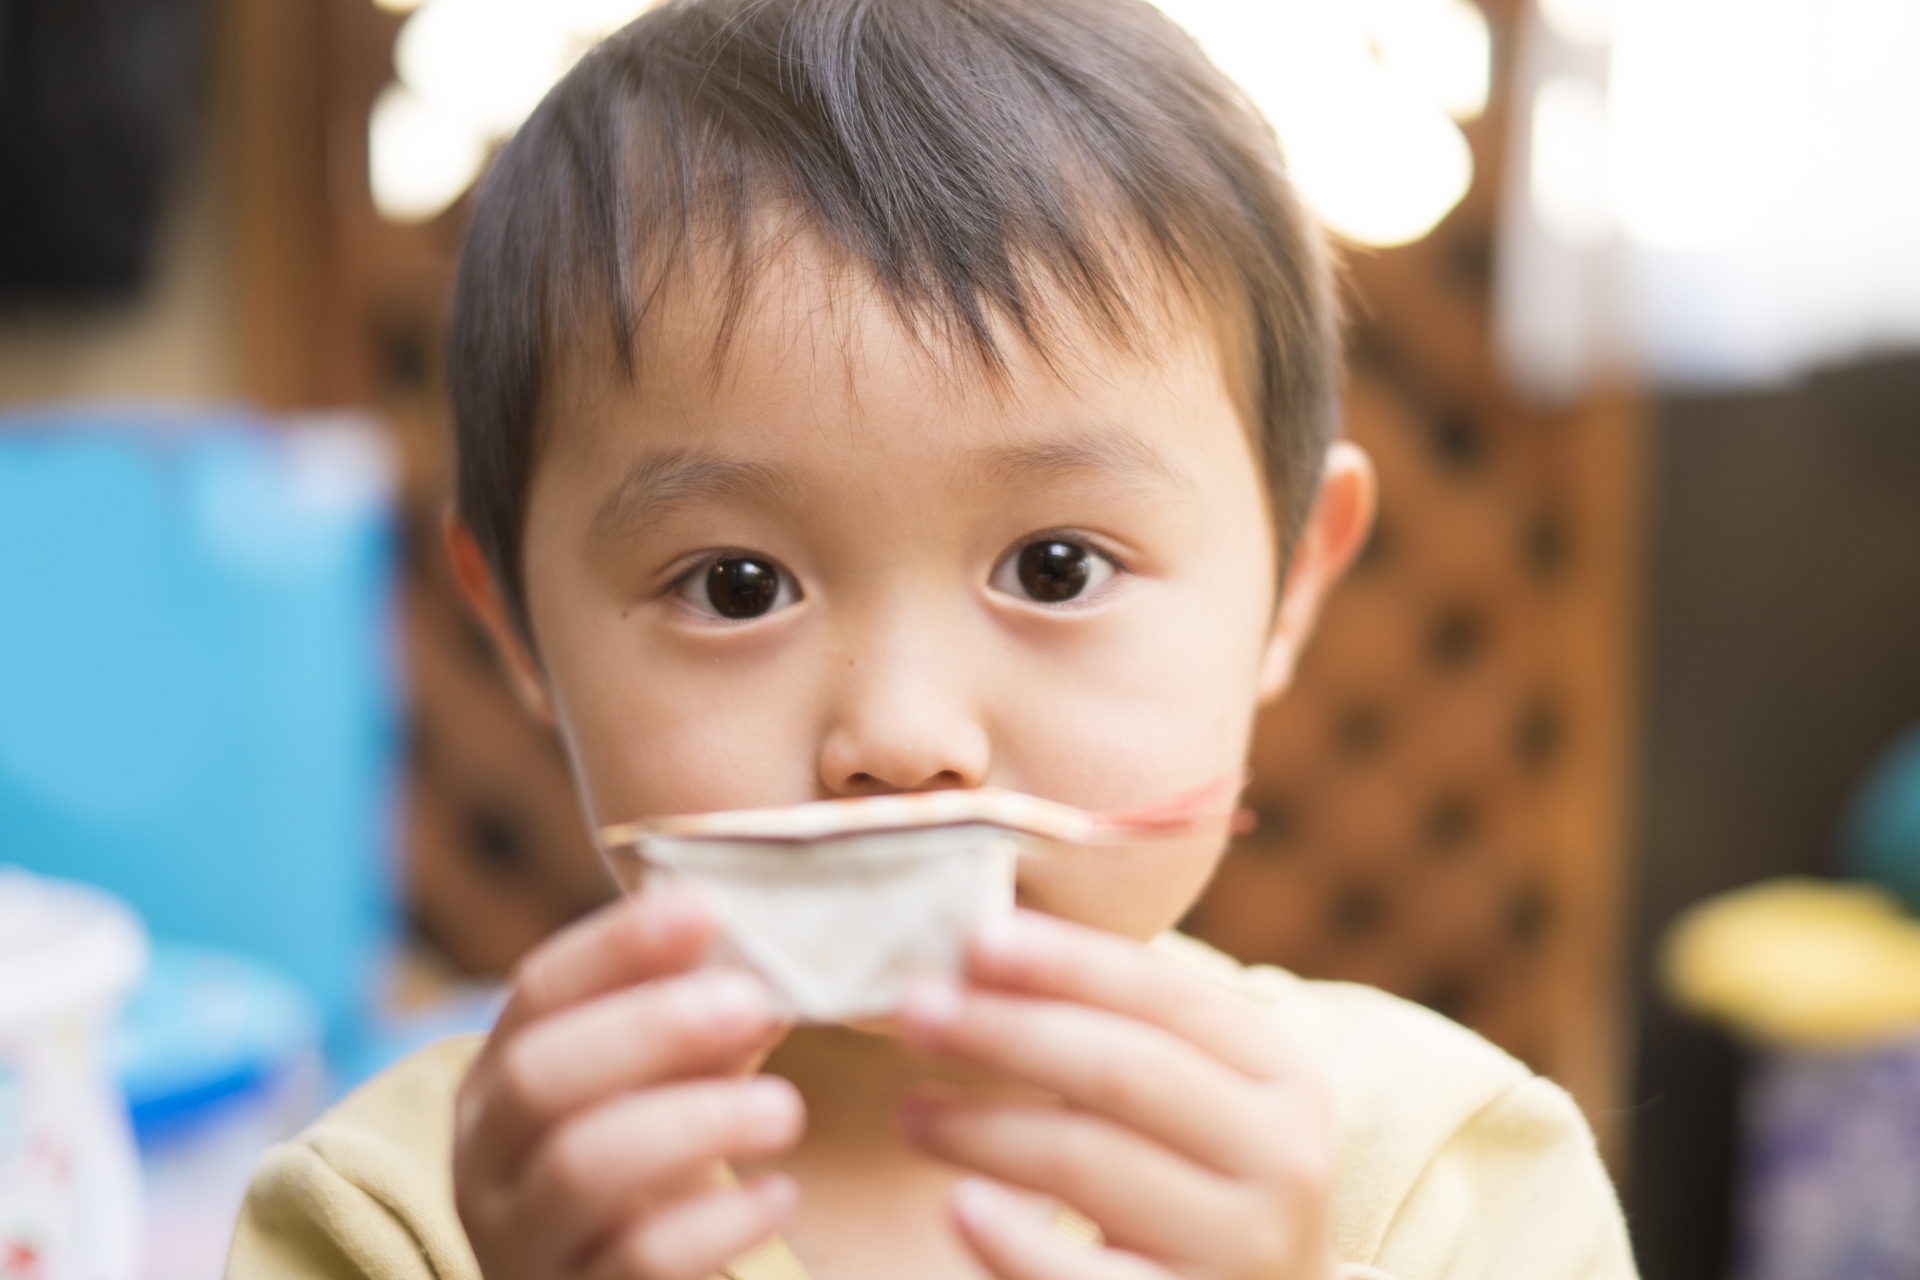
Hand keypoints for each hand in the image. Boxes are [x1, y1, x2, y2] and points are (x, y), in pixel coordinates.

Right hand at [453, 889, 803, 1279]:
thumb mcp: (664, 1090)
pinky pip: (637, 1263)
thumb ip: (701, 1028)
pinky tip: (779, 1196)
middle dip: (652, 1028)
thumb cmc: (648, 1178)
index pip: (539, 991)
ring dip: (694, 1123)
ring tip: (785, 1111)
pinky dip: (717, 1224)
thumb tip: (764, 956)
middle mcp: (486, 1160)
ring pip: (581, 1168)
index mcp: (499, 1080)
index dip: (616, 945)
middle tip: (756, 1003)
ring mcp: (521, 1243)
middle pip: (540, 1075)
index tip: (701, 906)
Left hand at [898, 911, 1334, 1279]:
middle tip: (914, 1009)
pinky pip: (1083, 1278)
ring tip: (910, 1112)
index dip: (1065, 960)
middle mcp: (1283, 1156)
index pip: (1162, 994)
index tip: (973, 935)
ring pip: (1088, 1161)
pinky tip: (958, 1206)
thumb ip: (1109, 1024)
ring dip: (982, 1126)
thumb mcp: (1189, 1097)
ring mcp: (1245, 1247)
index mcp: (1282, 1072)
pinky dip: (1015, 1239)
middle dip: (1007, 1030)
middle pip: (1120, 1069)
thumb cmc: (1195, 1183)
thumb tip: (979, 948)